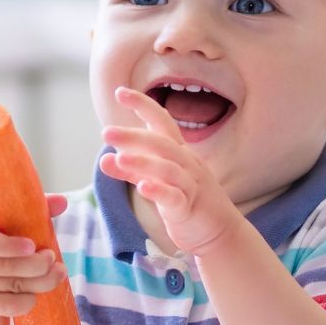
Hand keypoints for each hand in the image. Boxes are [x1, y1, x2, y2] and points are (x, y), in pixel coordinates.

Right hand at [0, 199, 68, 316]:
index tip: (32, 245)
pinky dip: (26, 301)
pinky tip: (37, 294)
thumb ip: (35, 209)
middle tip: (53, 258)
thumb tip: (62, 202)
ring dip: (40, 282)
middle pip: (3, 266)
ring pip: (10, 286)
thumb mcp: (9, 220)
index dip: (8, 246)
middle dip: (35, 265)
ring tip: (58, 273)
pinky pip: (6, 306)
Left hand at [99, 87, 239, 254]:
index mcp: (179, 152)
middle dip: (133, 136)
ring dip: (142, 163)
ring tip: (119, 159)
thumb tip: (105, 158)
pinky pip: (174, 197)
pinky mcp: (189, 208)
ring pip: (167, 169)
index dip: (143, 105)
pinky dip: (159, 191)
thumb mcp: (157, 182)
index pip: (162, 122)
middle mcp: (187, 163)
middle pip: (161, 143)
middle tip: (106, 133)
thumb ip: (133, 171)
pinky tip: (142, 188)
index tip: (120, 91)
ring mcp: (190, 185)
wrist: (220, 232)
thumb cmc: (187, 201)